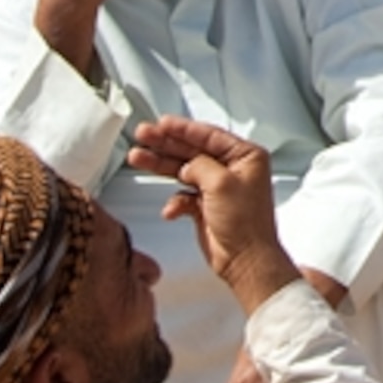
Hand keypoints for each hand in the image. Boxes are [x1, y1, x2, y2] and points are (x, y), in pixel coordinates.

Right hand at [127, 116, 299, 314]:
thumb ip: (200, 166)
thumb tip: (187, 165)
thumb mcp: (221, 184)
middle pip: (192, 150)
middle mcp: (232, 169)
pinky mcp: (205, 206)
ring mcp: (217, 188)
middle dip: (166, 143)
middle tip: (142, 134)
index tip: (162, 123)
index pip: (209, 135)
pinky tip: (171, 211)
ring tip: (137, 157)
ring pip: (183, 170)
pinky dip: (174, 202)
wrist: (244, 260)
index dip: (183, 129)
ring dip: (160, 165)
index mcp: (246, 157)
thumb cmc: (245, 222)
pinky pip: (182, 196)